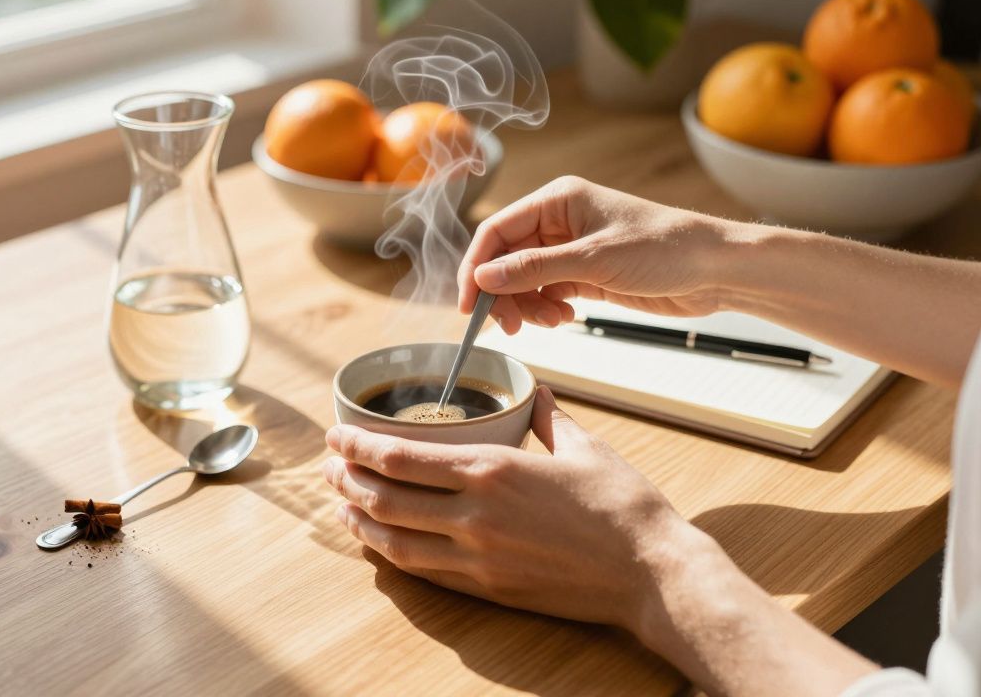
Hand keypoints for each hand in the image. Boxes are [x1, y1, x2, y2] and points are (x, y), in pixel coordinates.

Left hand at [321, 387, 688, 628]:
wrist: (651, 574)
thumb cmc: (623, 507)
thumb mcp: (583, 446)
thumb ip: (547, 417)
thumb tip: (535, 390)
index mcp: (492, 470)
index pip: (399, 457)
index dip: (356, 447)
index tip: (336, 436)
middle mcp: (474, 515)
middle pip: (383, 499)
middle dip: (345, 481)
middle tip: (330, 467)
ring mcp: (477, 558)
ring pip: (394, 540)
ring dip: (359, 520)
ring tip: (344, 504)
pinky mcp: (487, 589)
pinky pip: (423, 572)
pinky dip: (391, 554)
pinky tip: (381, 542)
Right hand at [458, 176, 741, 333]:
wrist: (714, 269)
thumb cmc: (664, 248)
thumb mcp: (594, 260)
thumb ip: (535, 269)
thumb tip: (484, 277)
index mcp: (557, 199)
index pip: (497, 231)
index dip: (476, 267)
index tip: (468, 304)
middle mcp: (559, 221)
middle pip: (506, 258)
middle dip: (502, 292)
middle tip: (507, 325)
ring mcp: (571, 249)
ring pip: (524, 279)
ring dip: (526, 305)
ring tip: (550, 322)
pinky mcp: (585, 274)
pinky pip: (546, 292)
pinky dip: (546, 309)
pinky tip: (564, 318)